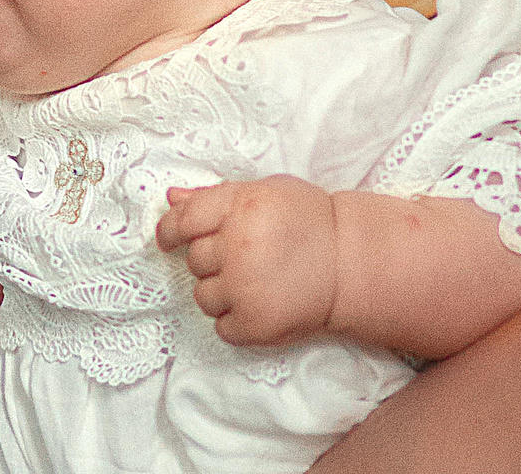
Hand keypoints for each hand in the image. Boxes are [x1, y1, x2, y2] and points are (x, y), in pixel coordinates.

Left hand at [157, 176, 339, 346]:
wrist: (351, 263)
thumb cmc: (309, 221)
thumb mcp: (266, 192)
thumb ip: (215, 196)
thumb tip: (171, 198)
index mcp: (240, 206)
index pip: (183, 220)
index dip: (169, 231)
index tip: (168, 240)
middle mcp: (238, 245)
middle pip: (194, 260)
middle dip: (211, 262)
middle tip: (243, 259)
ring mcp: (245, 287)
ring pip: (203, 296)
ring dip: (221, 293)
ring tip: (254, 284)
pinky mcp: (255, 323)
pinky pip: (221, 327)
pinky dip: (235, 321)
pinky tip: (259, 305)